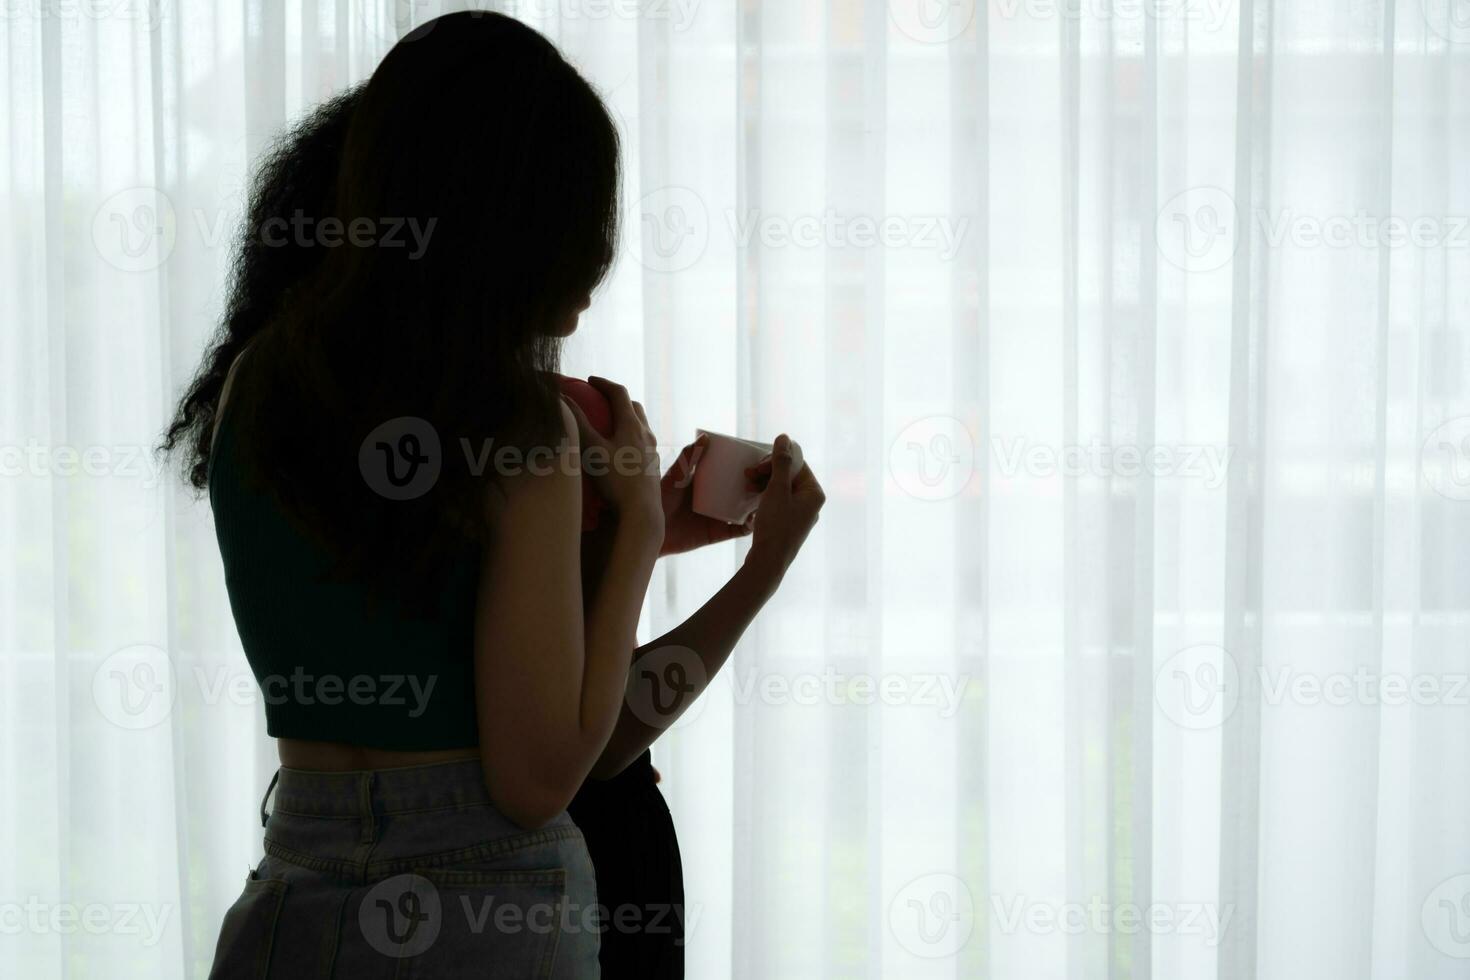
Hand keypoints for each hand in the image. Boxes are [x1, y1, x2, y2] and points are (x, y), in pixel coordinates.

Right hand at [561, 377, 662, 540]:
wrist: (641, 511)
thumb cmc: (615, 481)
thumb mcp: (592, 450)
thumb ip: (578, 423)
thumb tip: (563, 399)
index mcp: (632, 425)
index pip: (619, 393)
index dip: (603, 383)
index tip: (589, 380)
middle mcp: (646, 434)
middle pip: (633, 406)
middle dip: (617, 398)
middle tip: (600, 398)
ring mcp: (652, 450)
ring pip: (640, 425)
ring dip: (625, 417)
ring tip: (608, 423)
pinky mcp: (652, 466)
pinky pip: (641, 442)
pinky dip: (629, 436)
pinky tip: (618, 450)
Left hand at [658, 433, 755, 555]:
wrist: (647, 530)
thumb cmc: (657, 499)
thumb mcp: (674, 476)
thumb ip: (688, 458)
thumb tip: (706, 436)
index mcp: (709, 481)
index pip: (734, 471)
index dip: (751, 466)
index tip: (763, 460)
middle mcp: (717, 498)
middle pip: (745, 490)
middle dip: (760, 485)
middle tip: (767, 479)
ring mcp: (719, 516)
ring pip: (746, 510)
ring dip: (758, 505)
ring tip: (765, 499)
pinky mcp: (717, 533)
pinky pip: (738, 530)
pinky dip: (748, 526)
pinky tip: (752, 520)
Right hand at [743, 434, 823, 581]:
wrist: (768, 562)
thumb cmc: (776, 525)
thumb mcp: (777, 490)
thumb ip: (781, 462)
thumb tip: (785, 437)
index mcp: (815, 493)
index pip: (797, 464)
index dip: (775, 460)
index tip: (757, 465)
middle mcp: (811, 503)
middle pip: (789, 475)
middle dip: (767, 472)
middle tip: (748, 473)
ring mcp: (800, 514)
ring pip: (782, 488)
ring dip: (764, 483)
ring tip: (747, 484)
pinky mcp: (788, 524)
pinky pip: (778, 501)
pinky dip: (765, 496)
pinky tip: (751, 496)